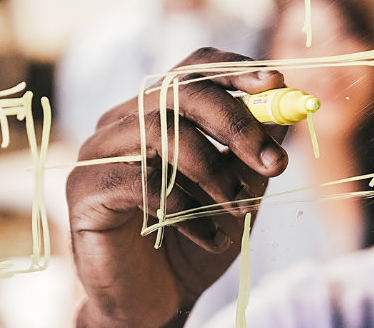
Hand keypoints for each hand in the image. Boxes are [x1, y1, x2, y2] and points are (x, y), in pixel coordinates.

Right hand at [66, 48, 291, 327]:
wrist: (151, 304)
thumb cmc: (191, 243)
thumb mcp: (237, 192)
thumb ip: (254, 151)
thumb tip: (288, 107)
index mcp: (156, 113)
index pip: (194, 68)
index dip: (235, 69)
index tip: (277, 82)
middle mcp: (122, 122)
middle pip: (179, 90)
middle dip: (236, 122)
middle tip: (273, 162)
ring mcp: (98, 153)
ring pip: (159, 131)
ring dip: (213, 170)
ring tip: (240, 208)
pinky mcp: (85, 190)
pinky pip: (142, 183)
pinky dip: (186, 211)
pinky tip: (209, 238)